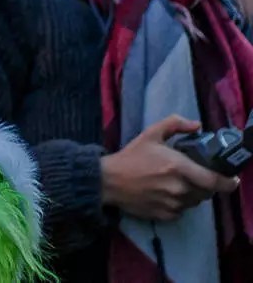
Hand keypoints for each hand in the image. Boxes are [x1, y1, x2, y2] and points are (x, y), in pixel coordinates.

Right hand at [101, 115, 239, 221]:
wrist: (108, 181)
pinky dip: (179, 204)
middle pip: (207, 192)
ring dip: (192, 194)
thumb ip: (174, 124)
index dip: (228, 183)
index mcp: (178, 167)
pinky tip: (167, 194)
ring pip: (195, 202)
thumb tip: (197, 125)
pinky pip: (182, 211)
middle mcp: (179, 188)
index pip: (215, 181)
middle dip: (205, 185)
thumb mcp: (150, 134)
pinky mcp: (165, 215)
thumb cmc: (130, 156)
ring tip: (178, 184)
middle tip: (196, 176)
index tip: (232, 180)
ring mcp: (173, 204)